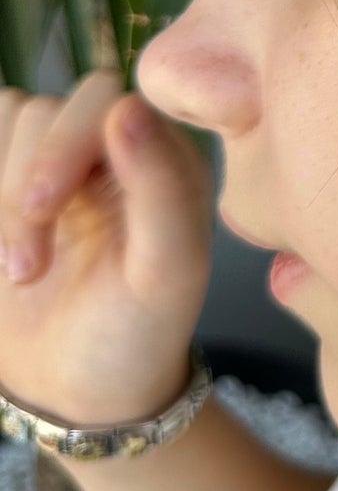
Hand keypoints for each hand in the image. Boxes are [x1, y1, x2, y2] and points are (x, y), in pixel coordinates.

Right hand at [0, 69, 213, 429]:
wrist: (78, 390)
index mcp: (158, 156)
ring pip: (3, 125)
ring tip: (19, 272)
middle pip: (40, 111)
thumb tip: (128, 108)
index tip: (42, 209)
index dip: (60, 145)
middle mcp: (105, 148)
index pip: (99, 99)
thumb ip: (163, 189)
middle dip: (22, 182)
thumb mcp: (167, 274)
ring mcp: (49, 165)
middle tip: (27, 269)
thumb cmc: (136, 335)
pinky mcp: (4, 187)